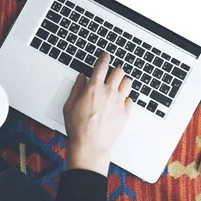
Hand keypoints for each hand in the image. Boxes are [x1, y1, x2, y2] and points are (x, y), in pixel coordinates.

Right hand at [63, 52, 132, 175]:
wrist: (90, 146)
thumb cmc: (78, 128)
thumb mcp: (69, 105)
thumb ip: (77, 88)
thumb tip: (81, 77)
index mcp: (94, 88)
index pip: (102, 65)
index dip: (104, 57)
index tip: (105, 55)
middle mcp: (109, 92)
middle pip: (119, 70)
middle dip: (114, 70)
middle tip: (110, 73)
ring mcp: (119, 102)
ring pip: (128, 82)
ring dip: (122, 82)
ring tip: (116, 87)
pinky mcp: (125, 113)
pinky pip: (130, 99)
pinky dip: (125, 98)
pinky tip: (119, 102)